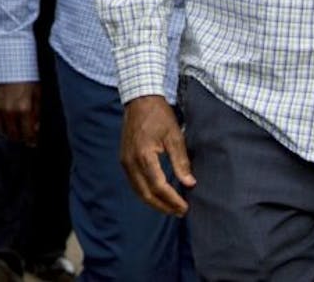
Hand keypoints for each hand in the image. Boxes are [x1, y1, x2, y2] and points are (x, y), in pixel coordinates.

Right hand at [0, 81, 40, 145]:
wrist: (10, 63)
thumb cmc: (27, 77)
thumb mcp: (38, 94)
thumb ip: (37, 113)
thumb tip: (36, 128)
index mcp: (24, 110)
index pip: (27, 134)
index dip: (32, 140)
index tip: (34, 142)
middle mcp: (10, 112)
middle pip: (14, 135)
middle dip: (21, 138)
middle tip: (26, 137)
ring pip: (3, 130)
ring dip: (11, 132)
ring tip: (17, 130)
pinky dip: (2, 124)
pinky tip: (7, 122)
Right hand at [120, 95, 193, 215]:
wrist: (140, 100)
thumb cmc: (159, 116)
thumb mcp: (175, 136)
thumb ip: (181, 161)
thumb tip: (189, 183)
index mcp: (143, 155)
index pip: (158, 186)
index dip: (172, 199)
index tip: (185, 207)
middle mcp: (130, 161)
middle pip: (145, 193)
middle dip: (163, 206)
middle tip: (180, 212)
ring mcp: (125, 160)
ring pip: (138, 190)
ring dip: (154, 201)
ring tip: (170, 208)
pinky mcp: (124, 158)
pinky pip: (134, 182)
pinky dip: (145, 192)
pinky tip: (157, 194)